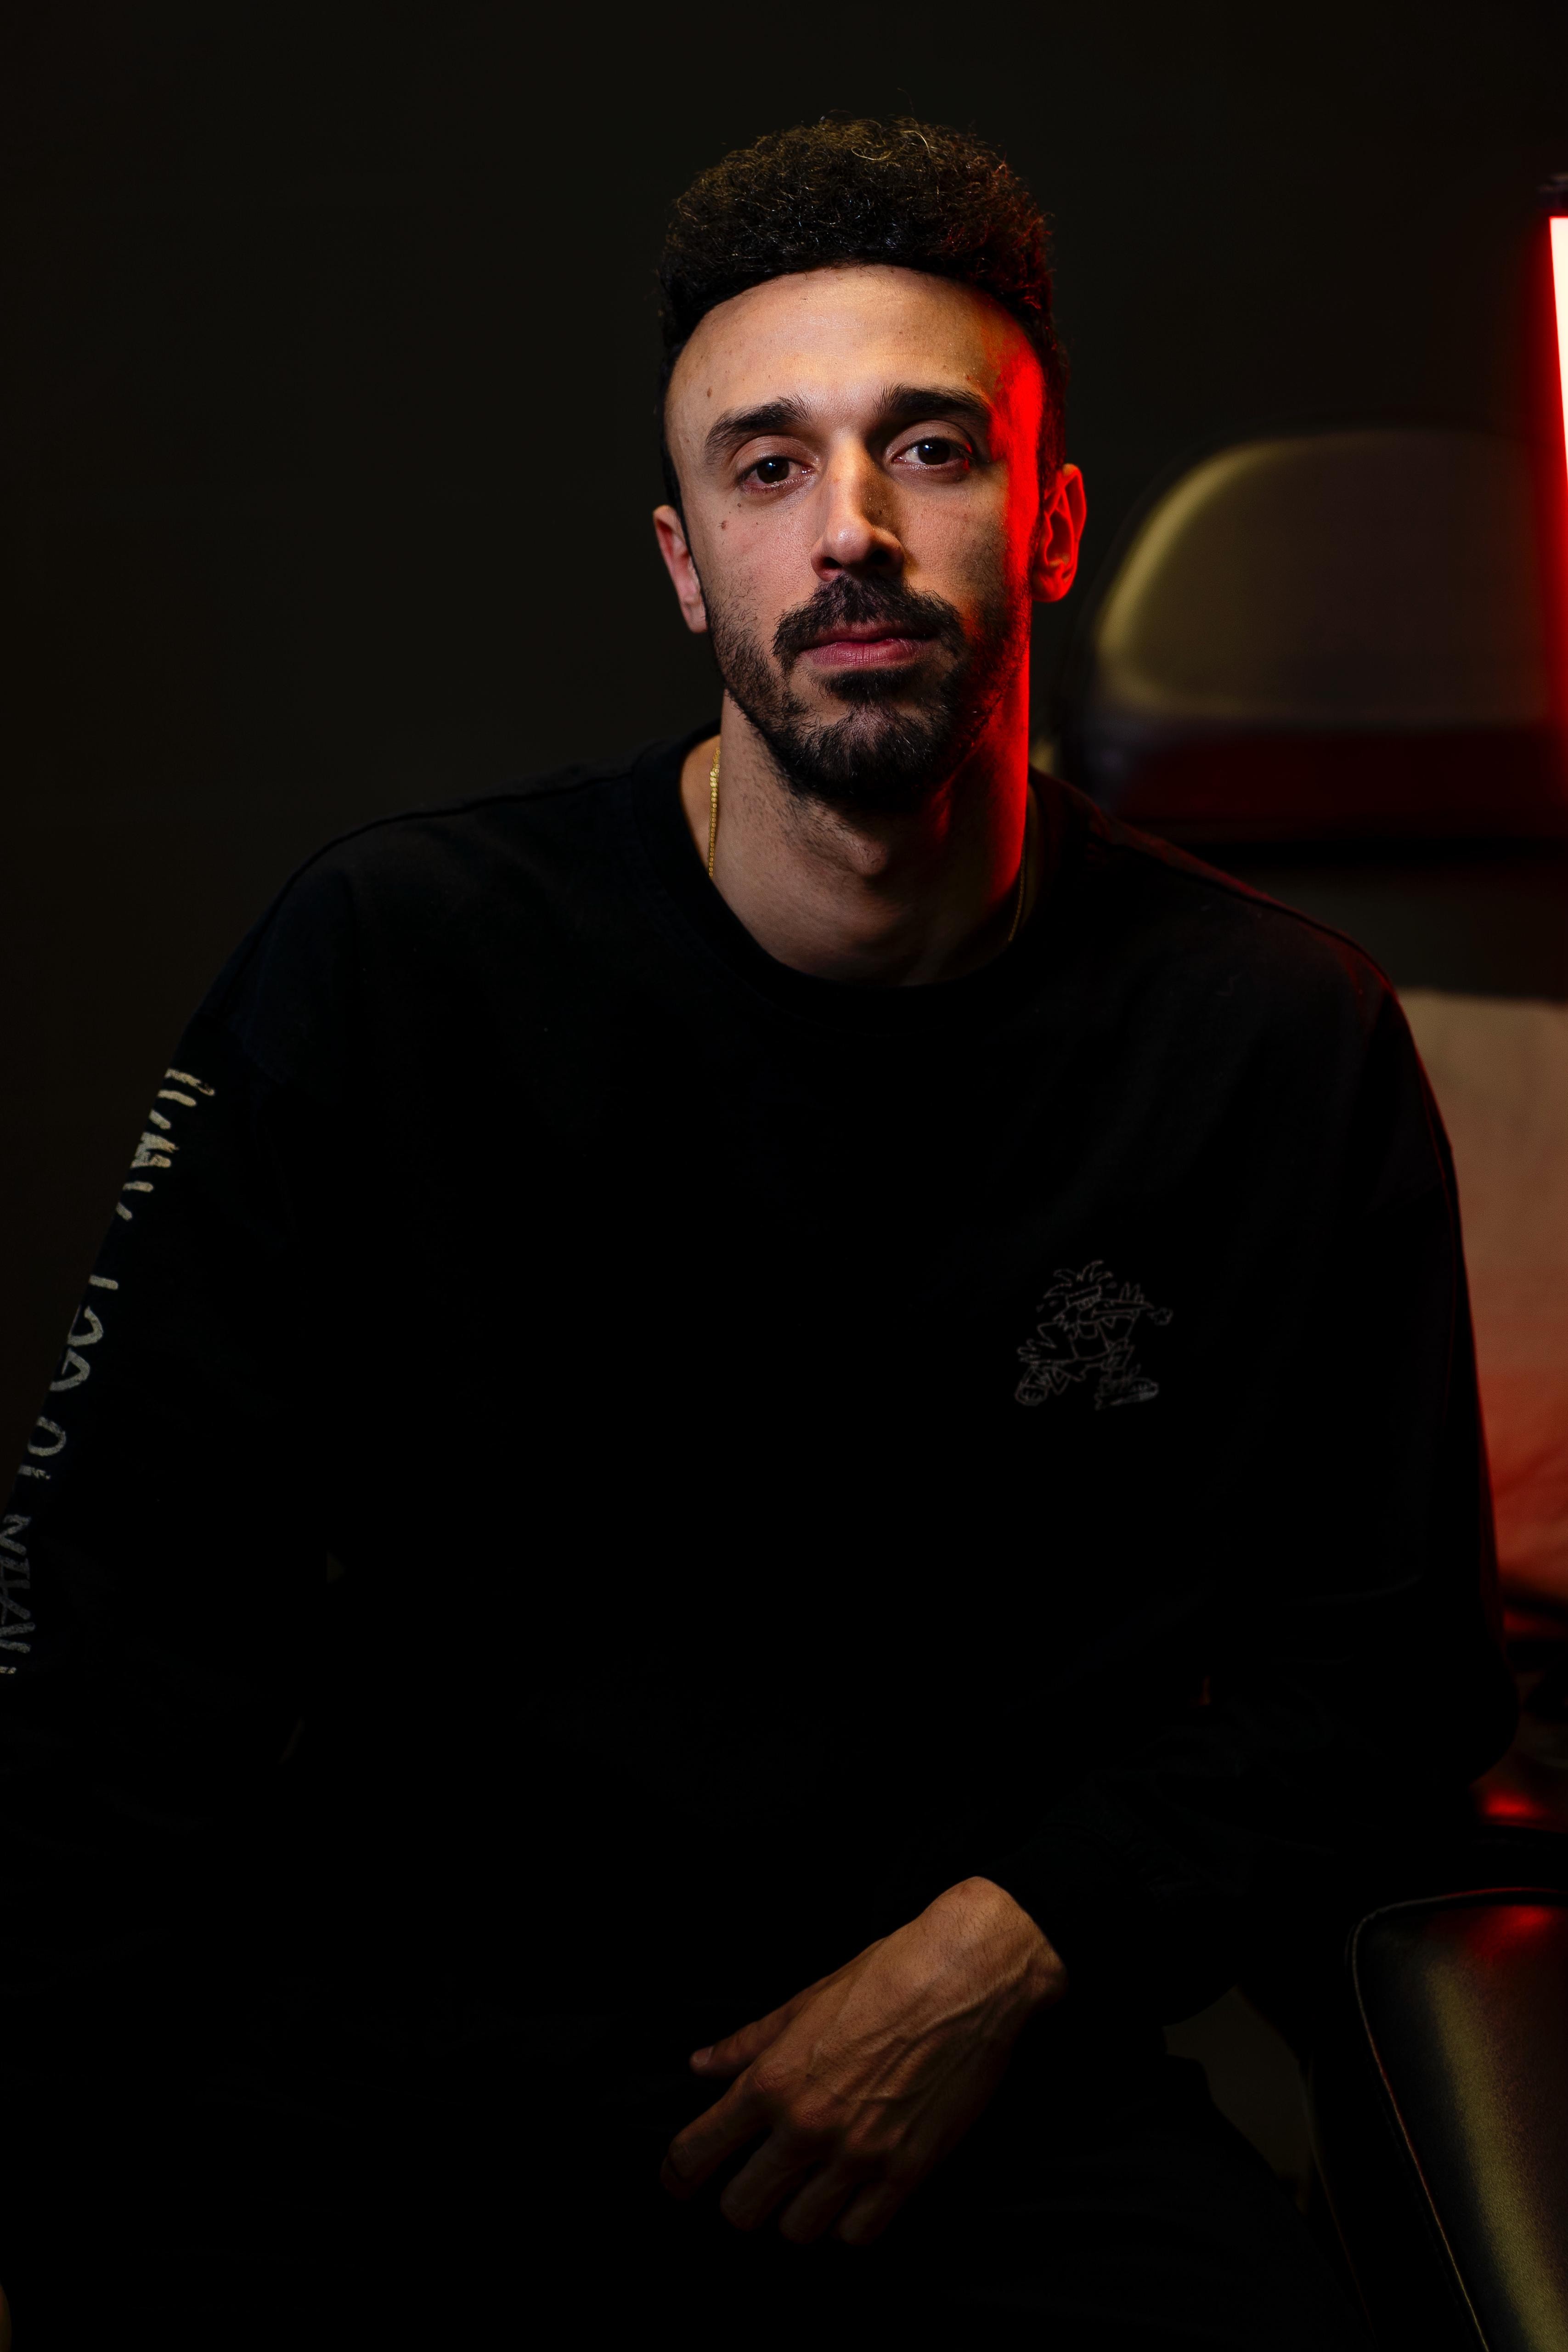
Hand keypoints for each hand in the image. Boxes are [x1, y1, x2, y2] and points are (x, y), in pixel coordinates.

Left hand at [660, 1876, 1065, 2245]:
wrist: (964, 1978)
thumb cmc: (885, 1977)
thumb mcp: (804, 2001)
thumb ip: (747, 2043)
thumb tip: (701, 2065)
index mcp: (773, 2081)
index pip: (697, 2153)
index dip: (675, 2176)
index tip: (676, 2183)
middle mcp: (807, 2127)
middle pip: (741, 2209)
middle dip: (738, 2201)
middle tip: (753, 2183)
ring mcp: (857, 2156)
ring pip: (797, 2231)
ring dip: (795, 2215)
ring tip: (806, 2188)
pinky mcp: (906, 2173)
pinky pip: (858, 2234)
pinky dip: (848, 2223)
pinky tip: (851, 2196)